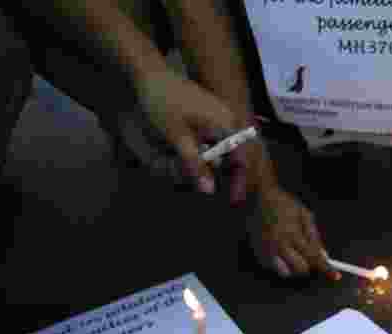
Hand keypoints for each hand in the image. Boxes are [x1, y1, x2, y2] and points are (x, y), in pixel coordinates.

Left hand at [134, 66, 246, 195]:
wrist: (150, 73)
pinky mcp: (211, 113)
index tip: (235, 202)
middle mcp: (229, 118)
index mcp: (226, 123)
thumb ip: (195, 164)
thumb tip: (209, 192)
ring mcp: (221, 114)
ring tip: (213, 181)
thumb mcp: (177, 136)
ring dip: (222, 165)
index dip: (240, 182)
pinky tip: (206, 162)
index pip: (242, 159)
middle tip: (228, 196)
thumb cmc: (162, 102)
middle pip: (239, 154)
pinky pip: (221, 139)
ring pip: (230, 147)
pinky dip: (215, 154)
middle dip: (233, 176)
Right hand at [248, 185, 333, 278]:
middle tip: (309, 257)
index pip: (313, 257)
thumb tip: (323, 255)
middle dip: (308, 265)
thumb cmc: (282, 203)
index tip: (334, 274)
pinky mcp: (259, 254)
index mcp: (292, 234)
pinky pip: (275, 268)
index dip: (325, 267)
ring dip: (294, 266)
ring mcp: (267, 251)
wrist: (258, 197)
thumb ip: (314, 236)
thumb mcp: (304, 214)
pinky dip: (281, 264)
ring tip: (292, 251)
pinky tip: (280, 250)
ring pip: (287, 273)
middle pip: (301, 269)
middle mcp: (279, 244)